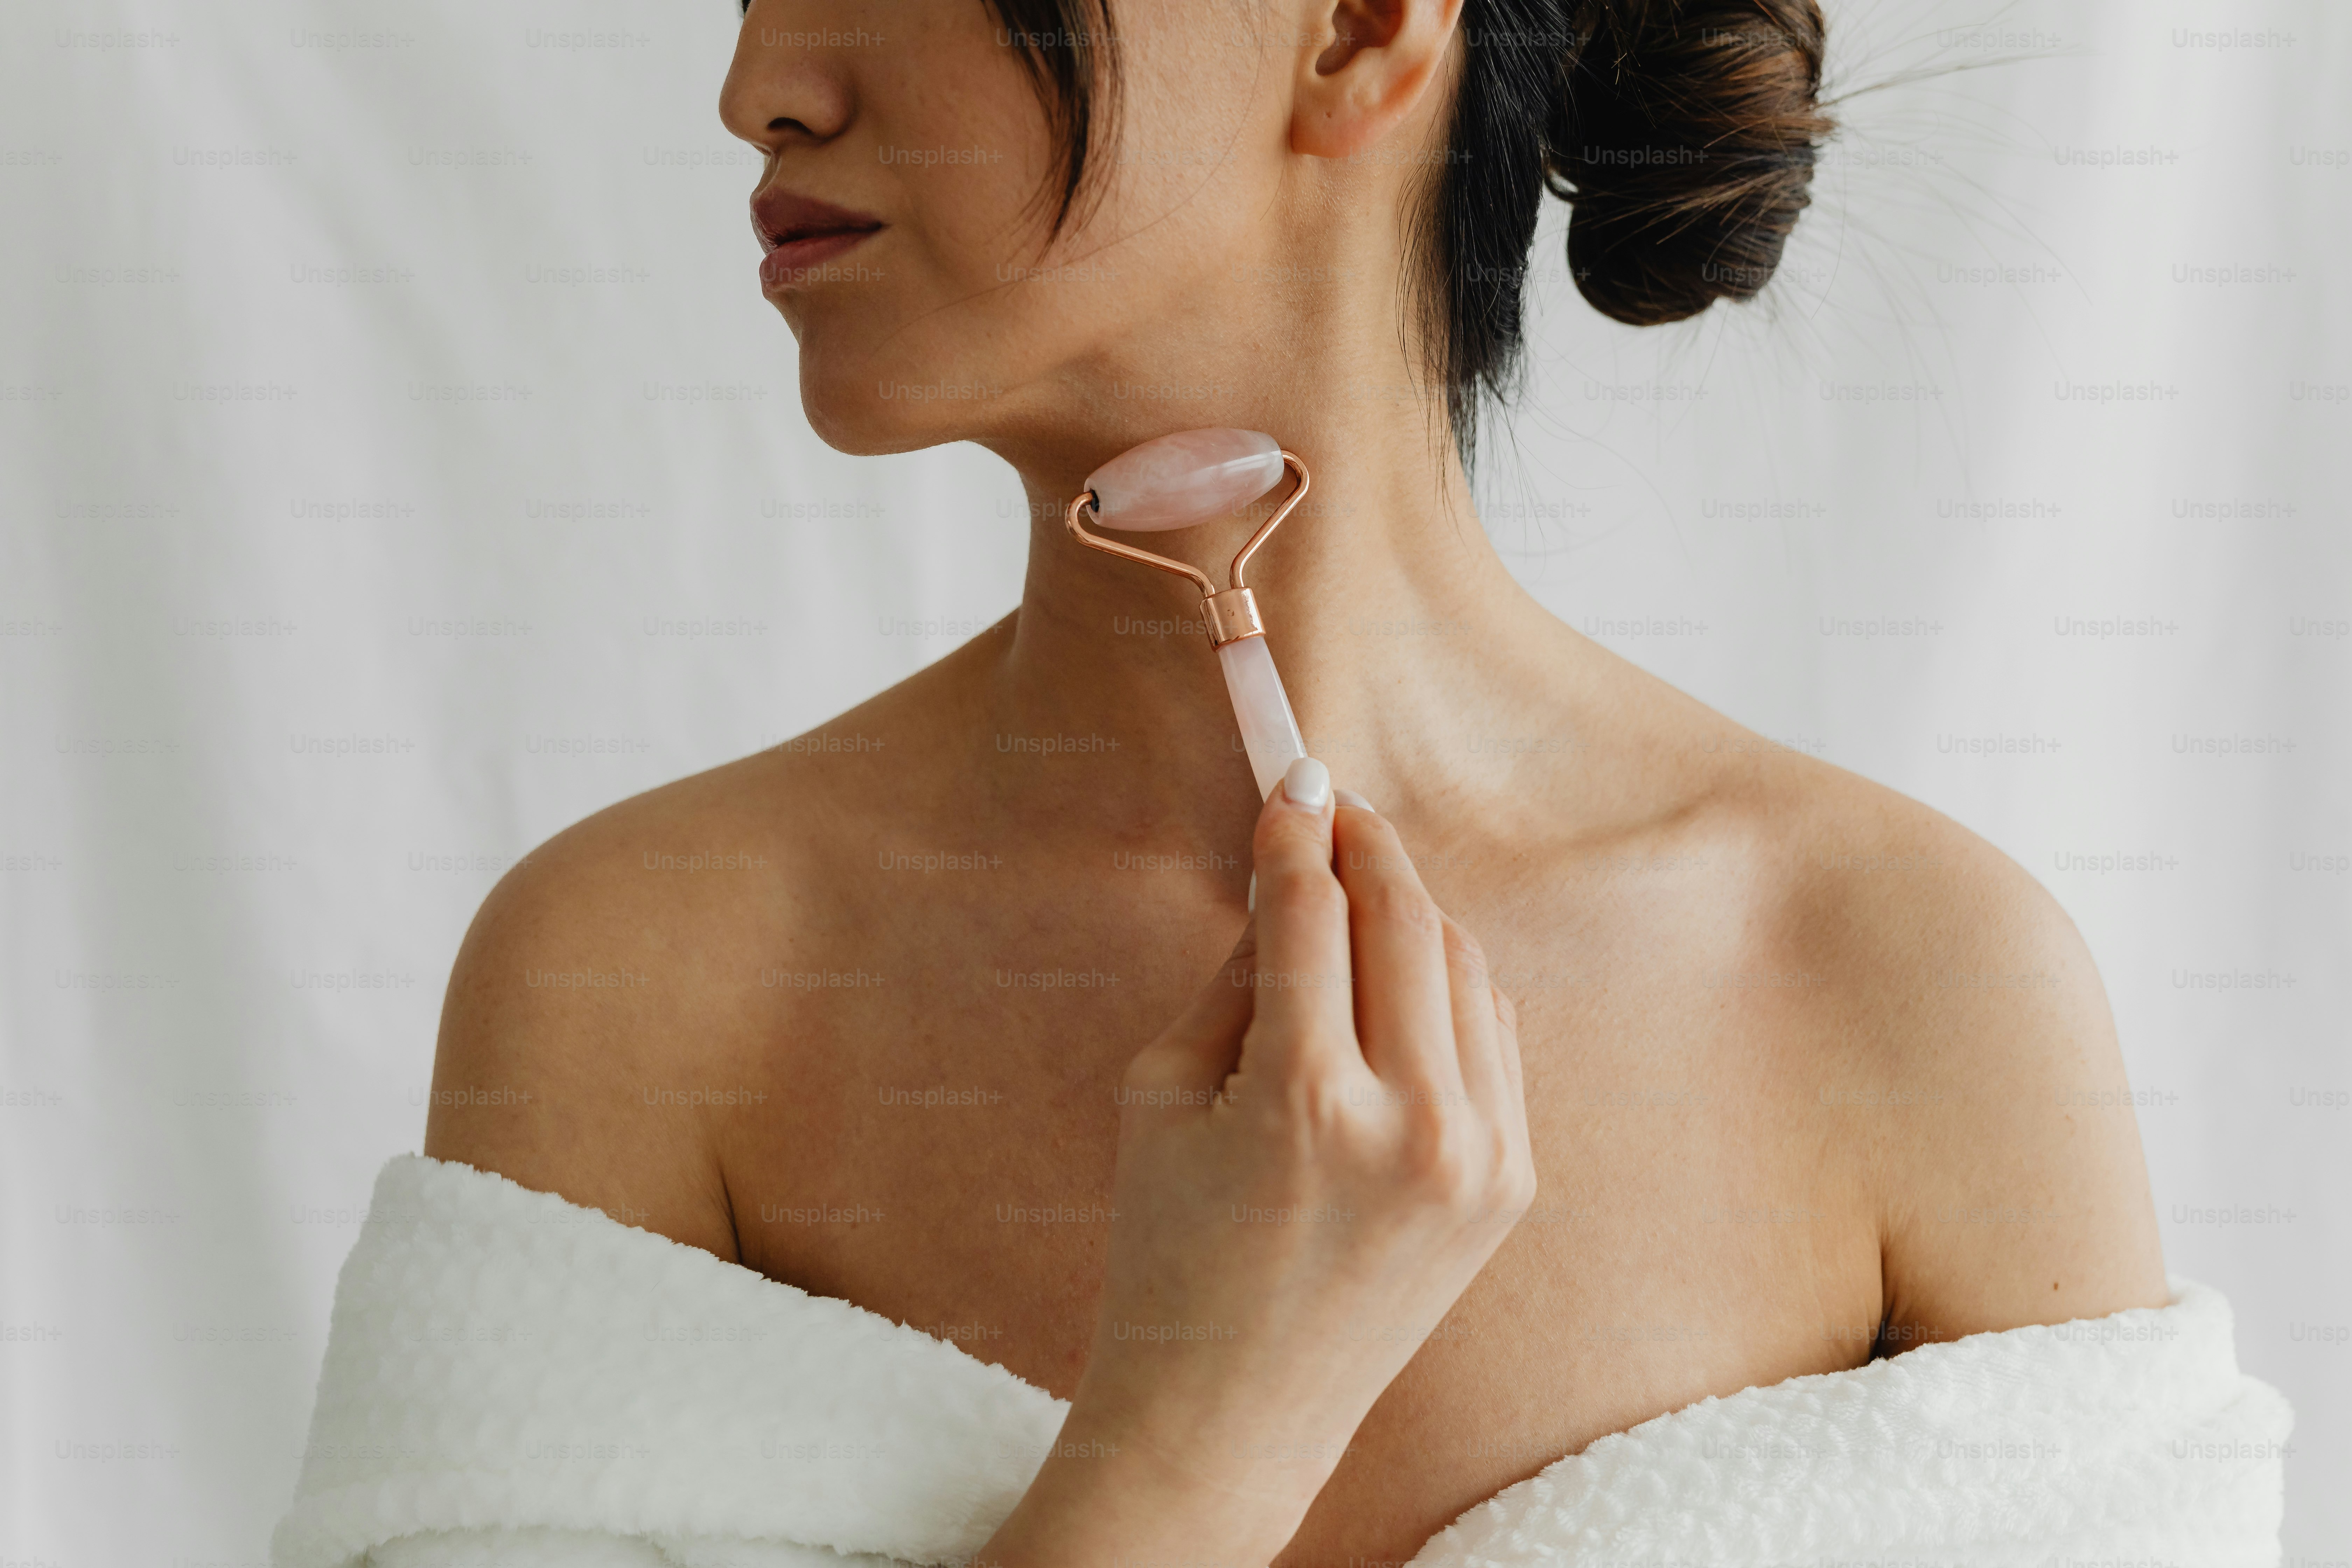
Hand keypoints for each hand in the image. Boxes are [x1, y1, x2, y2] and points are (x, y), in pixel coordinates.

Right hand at [977, 755, 1536, 1564]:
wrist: (1233, 1409)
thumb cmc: (1167, 1250)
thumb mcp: (1162, 1095)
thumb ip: (1236, 975)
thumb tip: (1288, 873)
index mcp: (1305, 1100)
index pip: (1312, 910)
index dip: (1297, 827)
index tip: (1291, 779)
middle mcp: (1413, 1125)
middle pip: (1406, 919)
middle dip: (1366, 845)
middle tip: (1332, 805)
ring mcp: (1479, 1158)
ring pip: (1464, 967)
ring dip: (1413, 909)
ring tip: (1361, 886)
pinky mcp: (1512, 1183)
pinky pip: (1491, 1037)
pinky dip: (1449, 985)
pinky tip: (1402, 973)